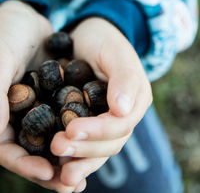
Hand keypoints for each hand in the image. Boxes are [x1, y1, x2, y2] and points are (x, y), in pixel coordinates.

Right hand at [0, 0, 76, 191]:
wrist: (25, 17)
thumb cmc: (4, 34)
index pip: (6, 151)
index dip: (25, 166)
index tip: (48, 174)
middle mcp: (15, 117)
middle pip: (31, 152)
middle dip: (51, 168)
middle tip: (72, 184)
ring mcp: (35, 109)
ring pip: (50, 140)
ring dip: (67, 155)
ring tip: (83, 173)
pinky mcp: (52, 99)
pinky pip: (65, 121)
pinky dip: (76, 132)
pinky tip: (92, 140)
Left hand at [51, 17, 151, 190]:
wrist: (91, 36)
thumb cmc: (104, 40)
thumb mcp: (115, 52)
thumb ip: (124, 78)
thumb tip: (124, 109)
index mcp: (136, 100)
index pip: (120, 124)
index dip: (98, 131)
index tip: (71, 130)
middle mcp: (124, 115)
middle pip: (110, 143)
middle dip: (85, 148)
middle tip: (57, 147)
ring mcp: (107, 120)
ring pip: (99, 150)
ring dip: (80, 160)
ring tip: (60, 170)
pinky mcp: (90, 121)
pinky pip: (86, 143)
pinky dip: (76, 156)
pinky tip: (60, 166)